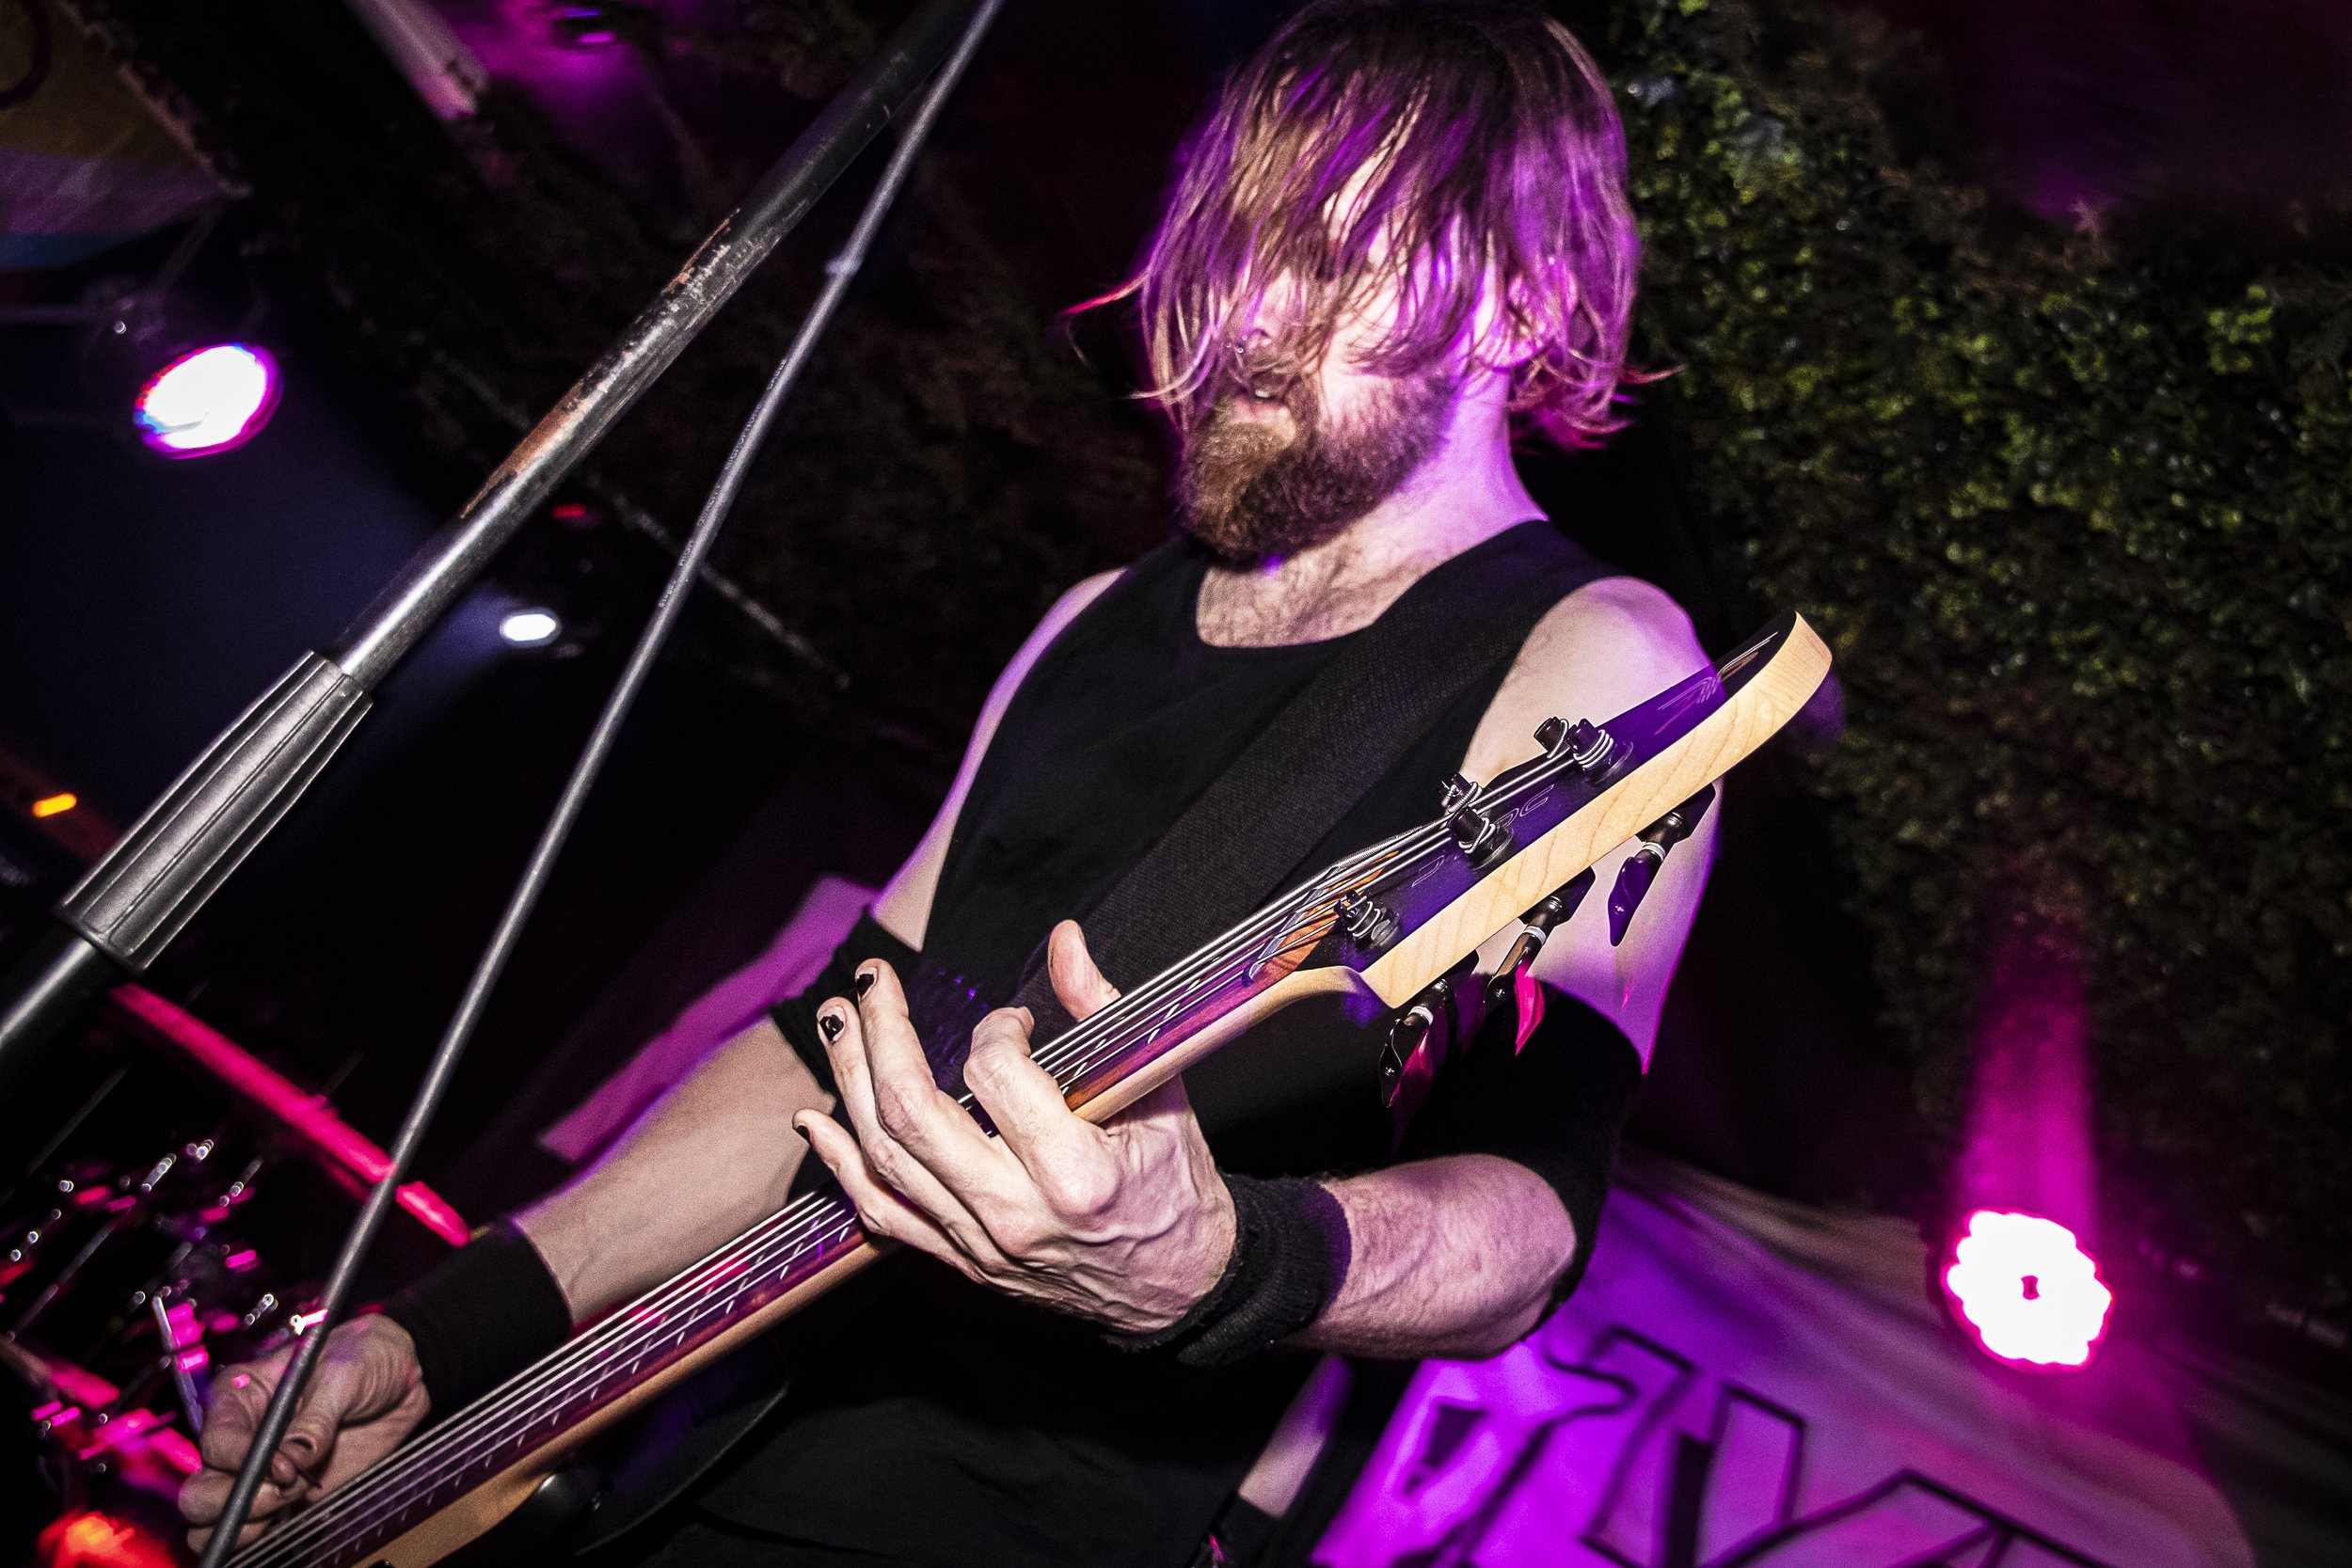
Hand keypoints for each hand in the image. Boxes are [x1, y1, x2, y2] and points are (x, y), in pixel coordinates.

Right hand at [179, 1313, 429, 1550]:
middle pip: (200, 1491)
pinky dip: (265, 1534)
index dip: (241, 1460)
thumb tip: (293, 1461)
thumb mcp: (343, 1374)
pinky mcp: (281, 1498)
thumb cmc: (365, 1359)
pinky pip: (251, 1531)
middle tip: (288, 1487)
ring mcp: (256, 1473)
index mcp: (240, 1397)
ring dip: (248, 1522)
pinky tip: (300, 1509)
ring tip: (297, 1496)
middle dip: (236, 1500)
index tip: (283, 1466)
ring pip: (214, 1521)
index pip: (215, 1442)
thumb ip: (316, 1419)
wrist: (400, 1380)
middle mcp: (239, 1439)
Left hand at [797, 920, 1235, 1333]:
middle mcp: (1014, 1213)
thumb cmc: (1174, 1187)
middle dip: (882, 1034)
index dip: (996, 1029)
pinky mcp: (959, 1259)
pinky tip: (817, 1121)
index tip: (1015, 1022)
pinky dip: (841, 1164)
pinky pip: (881, 1212)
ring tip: (836, 1023)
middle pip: (911, 1112)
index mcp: (1073, 1172)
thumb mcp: (1158, 1092)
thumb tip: (1065, 941)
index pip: (994, 1076)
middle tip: (872, 981)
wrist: (1177, 1289)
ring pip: (884, 1156)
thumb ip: (1103, 1011)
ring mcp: (978, 1242)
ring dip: (849, 1080)